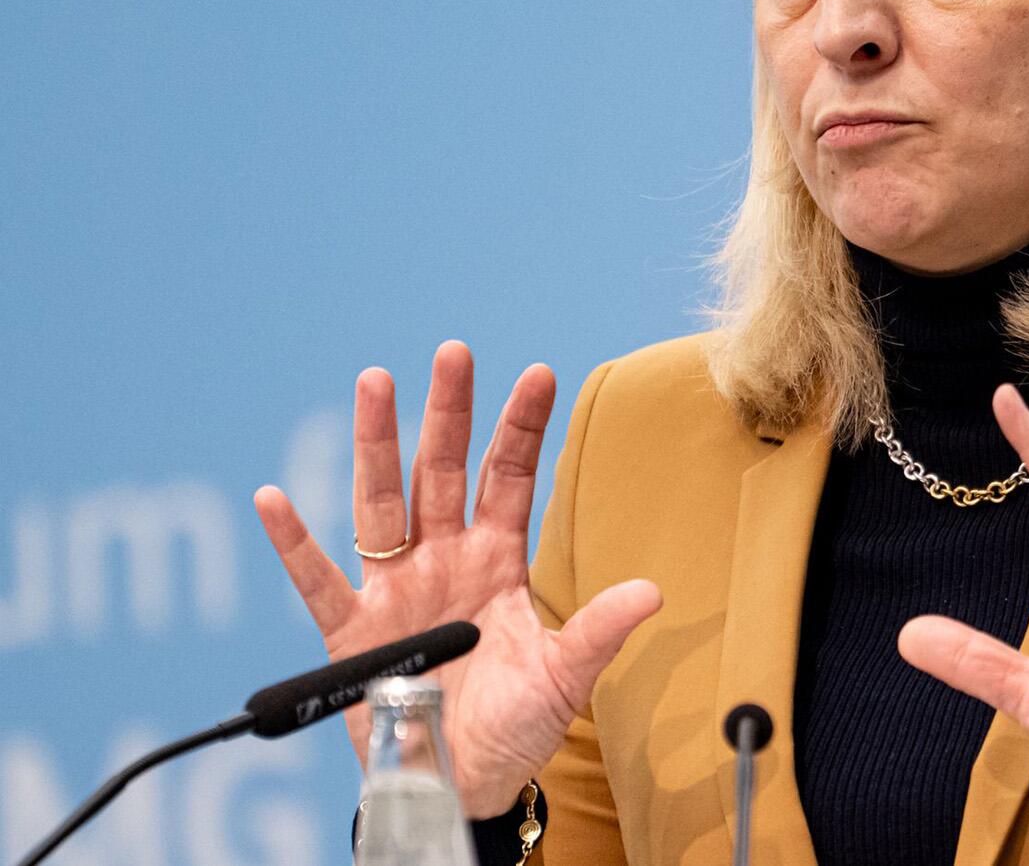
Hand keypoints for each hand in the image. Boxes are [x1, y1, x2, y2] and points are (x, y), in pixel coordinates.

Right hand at [253, 341, 662, 816]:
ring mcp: (397, 589)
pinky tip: (272, 498)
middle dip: (449, 411)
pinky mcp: (354, 632)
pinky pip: (319, 581)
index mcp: (497, 560)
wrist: (461, 781)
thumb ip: (599, 630)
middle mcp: (444, 559)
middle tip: (454, 351)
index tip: (540, 372)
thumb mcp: (565, 677)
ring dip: (376, 444)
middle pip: (443, 470)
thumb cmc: (516, 727)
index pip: (509, 478)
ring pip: (382, 502)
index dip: (521, 428)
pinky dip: (294, 543)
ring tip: (375, 382)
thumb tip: (653, 592)